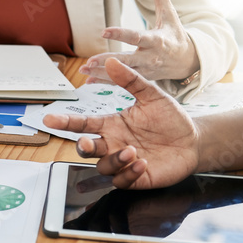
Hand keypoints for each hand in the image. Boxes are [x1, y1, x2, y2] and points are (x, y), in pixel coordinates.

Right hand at [44, 58, 200, 188]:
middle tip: (87, 143)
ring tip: (133, 151)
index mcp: (112, 125)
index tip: (50, 119)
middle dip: (82, 147)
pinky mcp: (135, 178)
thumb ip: (131, 80)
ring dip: (114, 159)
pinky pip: (121, 180)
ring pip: (103, 166)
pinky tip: (142, 163)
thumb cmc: (170, 119)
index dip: (65, 122)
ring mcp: (122, 162)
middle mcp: (113, 144)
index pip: (83, 124)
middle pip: (86, 149)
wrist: (192, 141)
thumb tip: (112, 61)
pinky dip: (128, 173)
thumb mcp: (152, 96)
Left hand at [80, 0, 199, 84]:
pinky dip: (104, 81)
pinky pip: (120, 82)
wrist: (187, 61)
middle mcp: (150, 57)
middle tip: (89, 60)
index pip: (136, 37)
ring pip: (122, 74)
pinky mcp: (140, 79)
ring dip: (101, 73)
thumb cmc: (175, 34)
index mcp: (157, 41)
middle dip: (108, 61)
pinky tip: (88, 80)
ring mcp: (145, 71)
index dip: (120, 34)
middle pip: (127, 60)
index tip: (104, 31)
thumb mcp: (169, 14)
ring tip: (84, 69)